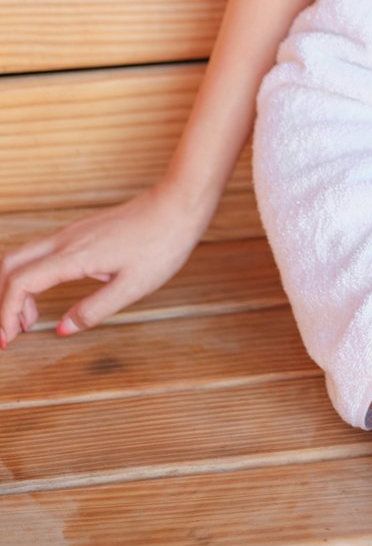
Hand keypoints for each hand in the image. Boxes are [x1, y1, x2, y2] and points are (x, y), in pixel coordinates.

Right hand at [0, 179, 210, 344]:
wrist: (180, 204)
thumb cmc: (162, 243)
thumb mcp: (132, 287)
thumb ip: (93, 310)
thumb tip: (62, 329)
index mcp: (73, 256)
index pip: (19, 283)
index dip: (5, 314)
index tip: (7, 340)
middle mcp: (65, 240)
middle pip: (10, 265)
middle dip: (1, 300)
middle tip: (8, 333)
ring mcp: (71, 233)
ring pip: (23, 257)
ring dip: (14, 289)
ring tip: (27, 322)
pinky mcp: (80, 232)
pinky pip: (40, 253)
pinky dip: (30, 277)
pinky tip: (44, 297)